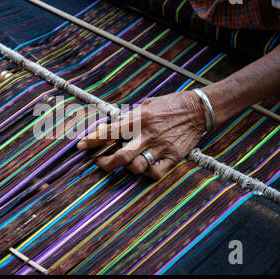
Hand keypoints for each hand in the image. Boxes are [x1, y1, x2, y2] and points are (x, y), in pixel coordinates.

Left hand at [77, 91, 206, 179]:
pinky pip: (156, 173)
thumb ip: (130, 116)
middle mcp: (148, 134)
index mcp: (139, 118)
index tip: (81, 145)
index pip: (111, 131)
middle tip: (99, 162)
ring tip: (125, 163)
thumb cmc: (170, 104)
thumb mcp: (146, 104)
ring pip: (137, 167)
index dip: (93, 139)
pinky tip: (145, 168)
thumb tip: (112, 124)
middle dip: (106, 163)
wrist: (199, 109)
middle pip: (121, 156)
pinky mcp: (173, 156)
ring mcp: (161, 147)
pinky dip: (147, 173)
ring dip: (127, 168)